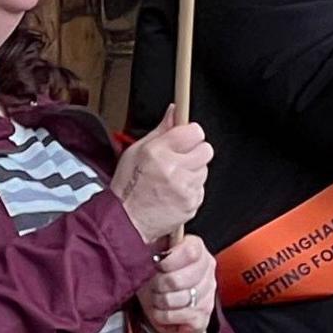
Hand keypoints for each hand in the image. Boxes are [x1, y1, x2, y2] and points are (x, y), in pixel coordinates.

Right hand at [114, 117, 212, 247]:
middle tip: (181, 157)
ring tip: (174, 176)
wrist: (127, 220)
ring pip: (204, 169)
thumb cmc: (128, 186)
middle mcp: (173, 169)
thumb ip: (161, 130)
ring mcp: (184, 188)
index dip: (191, 133)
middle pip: (205, 149)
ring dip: (193, 170)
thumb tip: (174, 112)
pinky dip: (192, 187)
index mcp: (158, 152)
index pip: (194, 131)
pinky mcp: (192, 203)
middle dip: (195, 151)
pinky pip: (201, 187)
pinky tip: (175, 190)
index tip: (185, 136)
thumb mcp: (136, 151)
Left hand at [138, 234, 217, 332]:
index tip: (157, 264)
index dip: (168, 260)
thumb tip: (146, 235)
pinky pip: (179, 316)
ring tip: (157, 299)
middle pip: (179, 279)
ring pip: (178, 299)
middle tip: (153, 285)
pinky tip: (163, 311)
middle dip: (158, 285)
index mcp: (197, 251)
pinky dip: (164, 316)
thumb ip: (153, 244)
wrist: (160, 306)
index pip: (190, 252)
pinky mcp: (203, 316)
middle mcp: (207, 272)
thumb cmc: (155, 278)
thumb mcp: (151, 256)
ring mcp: (208, 296)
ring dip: (159, 301)